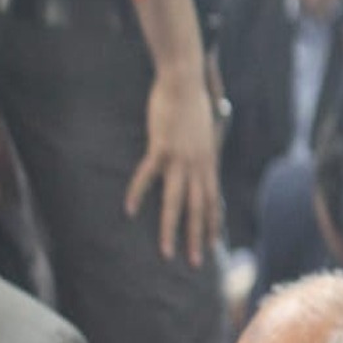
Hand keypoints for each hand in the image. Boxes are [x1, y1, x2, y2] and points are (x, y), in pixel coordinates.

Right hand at [125, 64, 219, 265]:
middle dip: (198, 236)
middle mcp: (198, 163)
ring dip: (171, 228)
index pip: (214, 199)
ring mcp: (180, 157)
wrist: (185, 80)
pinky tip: (128, 210)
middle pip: (199, 207)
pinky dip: (138, 192)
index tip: (214, 244)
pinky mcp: (161, 147)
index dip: (214, 222)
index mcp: (209, 160)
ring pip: (176, 200)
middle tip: (196, 261)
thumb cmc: (193, 103)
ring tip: (166, 252)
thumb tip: (202, 161)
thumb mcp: (206, 131)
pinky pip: (148, 175)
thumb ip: (203, 150)